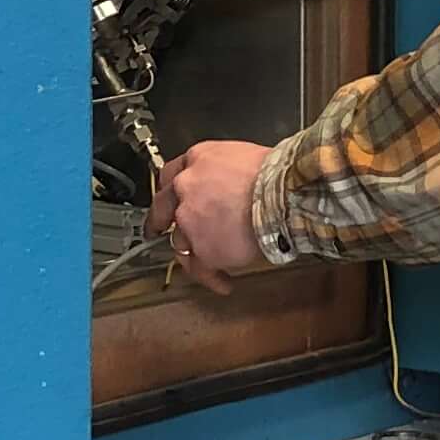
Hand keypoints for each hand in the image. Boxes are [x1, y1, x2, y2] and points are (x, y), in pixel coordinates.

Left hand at [151, 141, 274, 289]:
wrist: (282, 195)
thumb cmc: (277, 174)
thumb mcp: (245, 156)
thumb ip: (226, 171)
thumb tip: (234, 185)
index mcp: (198, 160)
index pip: (172, 173)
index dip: (172, 189)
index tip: (170, 198)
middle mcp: (186, 188)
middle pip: (163, 207)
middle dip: (158, 220)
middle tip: (157, 229)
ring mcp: (189, 220)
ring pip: (181, 241)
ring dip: (196, 251)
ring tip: (214, 263)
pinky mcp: (201, 249)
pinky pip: (200, 269)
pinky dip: (212, 278)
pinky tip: (224, 283)